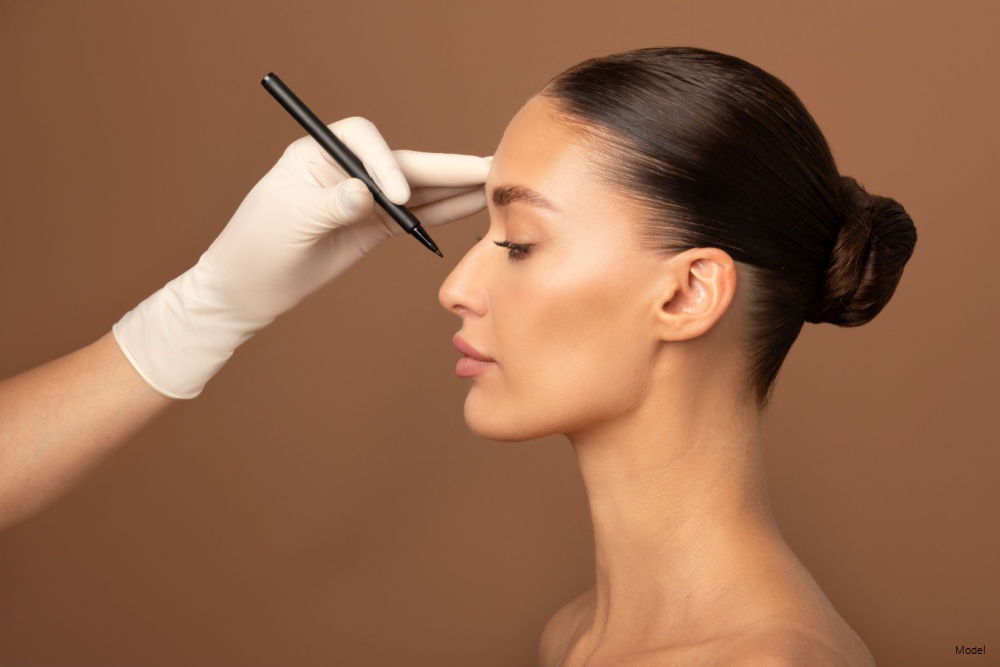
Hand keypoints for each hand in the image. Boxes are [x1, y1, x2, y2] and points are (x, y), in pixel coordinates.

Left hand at [113, 117, 490, 397]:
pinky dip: (445, 211)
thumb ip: (330, 204)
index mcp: (318, 153)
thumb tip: (366, 193)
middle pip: (404, 162)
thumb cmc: (254, 248)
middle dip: (446, 166)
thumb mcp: (288, 222)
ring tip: (495, 183)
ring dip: (456, 187)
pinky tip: (474, 204)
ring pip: (418, 188)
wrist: (245, 290)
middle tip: (489, 166)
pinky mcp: (373, 226)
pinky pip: (417, 216)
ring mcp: (364, 198)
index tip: (394, 200)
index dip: (385, 165)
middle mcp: (346, 168)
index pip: (364, 140)